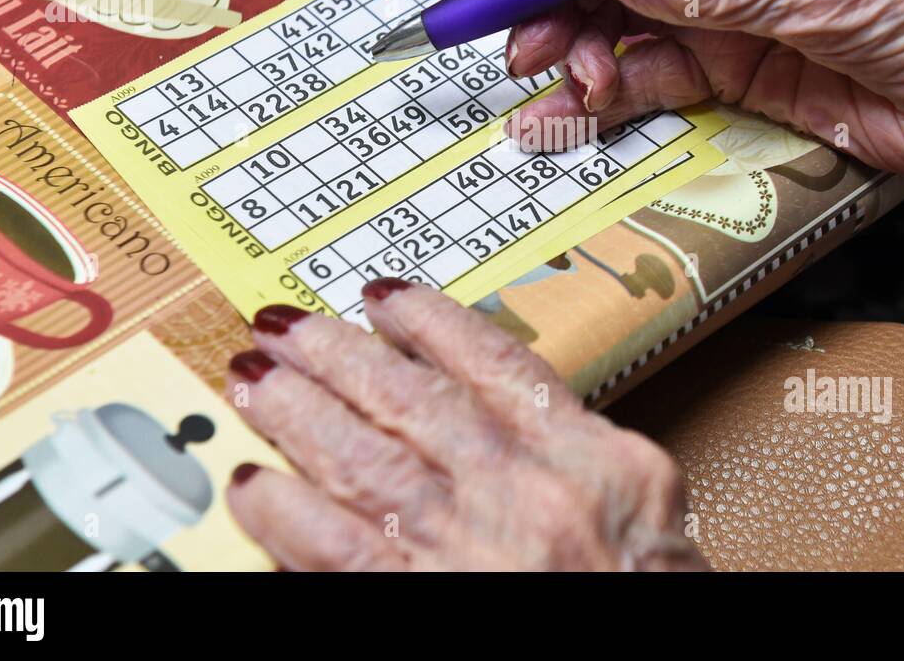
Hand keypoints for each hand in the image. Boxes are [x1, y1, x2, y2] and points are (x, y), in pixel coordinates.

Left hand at [225, 280, 706, 570]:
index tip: (385, 297)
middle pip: (410, 399)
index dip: (427, 321)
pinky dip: (286, 512)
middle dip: (336, 353)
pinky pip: (336, 550)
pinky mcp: (416, 605)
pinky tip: (253, 481)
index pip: (492, 363)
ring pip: (362, 458)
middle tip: (287, 323)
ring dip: (298, 411)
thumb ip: (578, 445)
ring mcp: (468, 549)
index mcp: (591, 460)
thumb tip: (505, 397)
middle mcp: (526, 492)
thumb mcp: (646, 503)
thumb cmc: (650, 597)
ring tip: (256, 376)